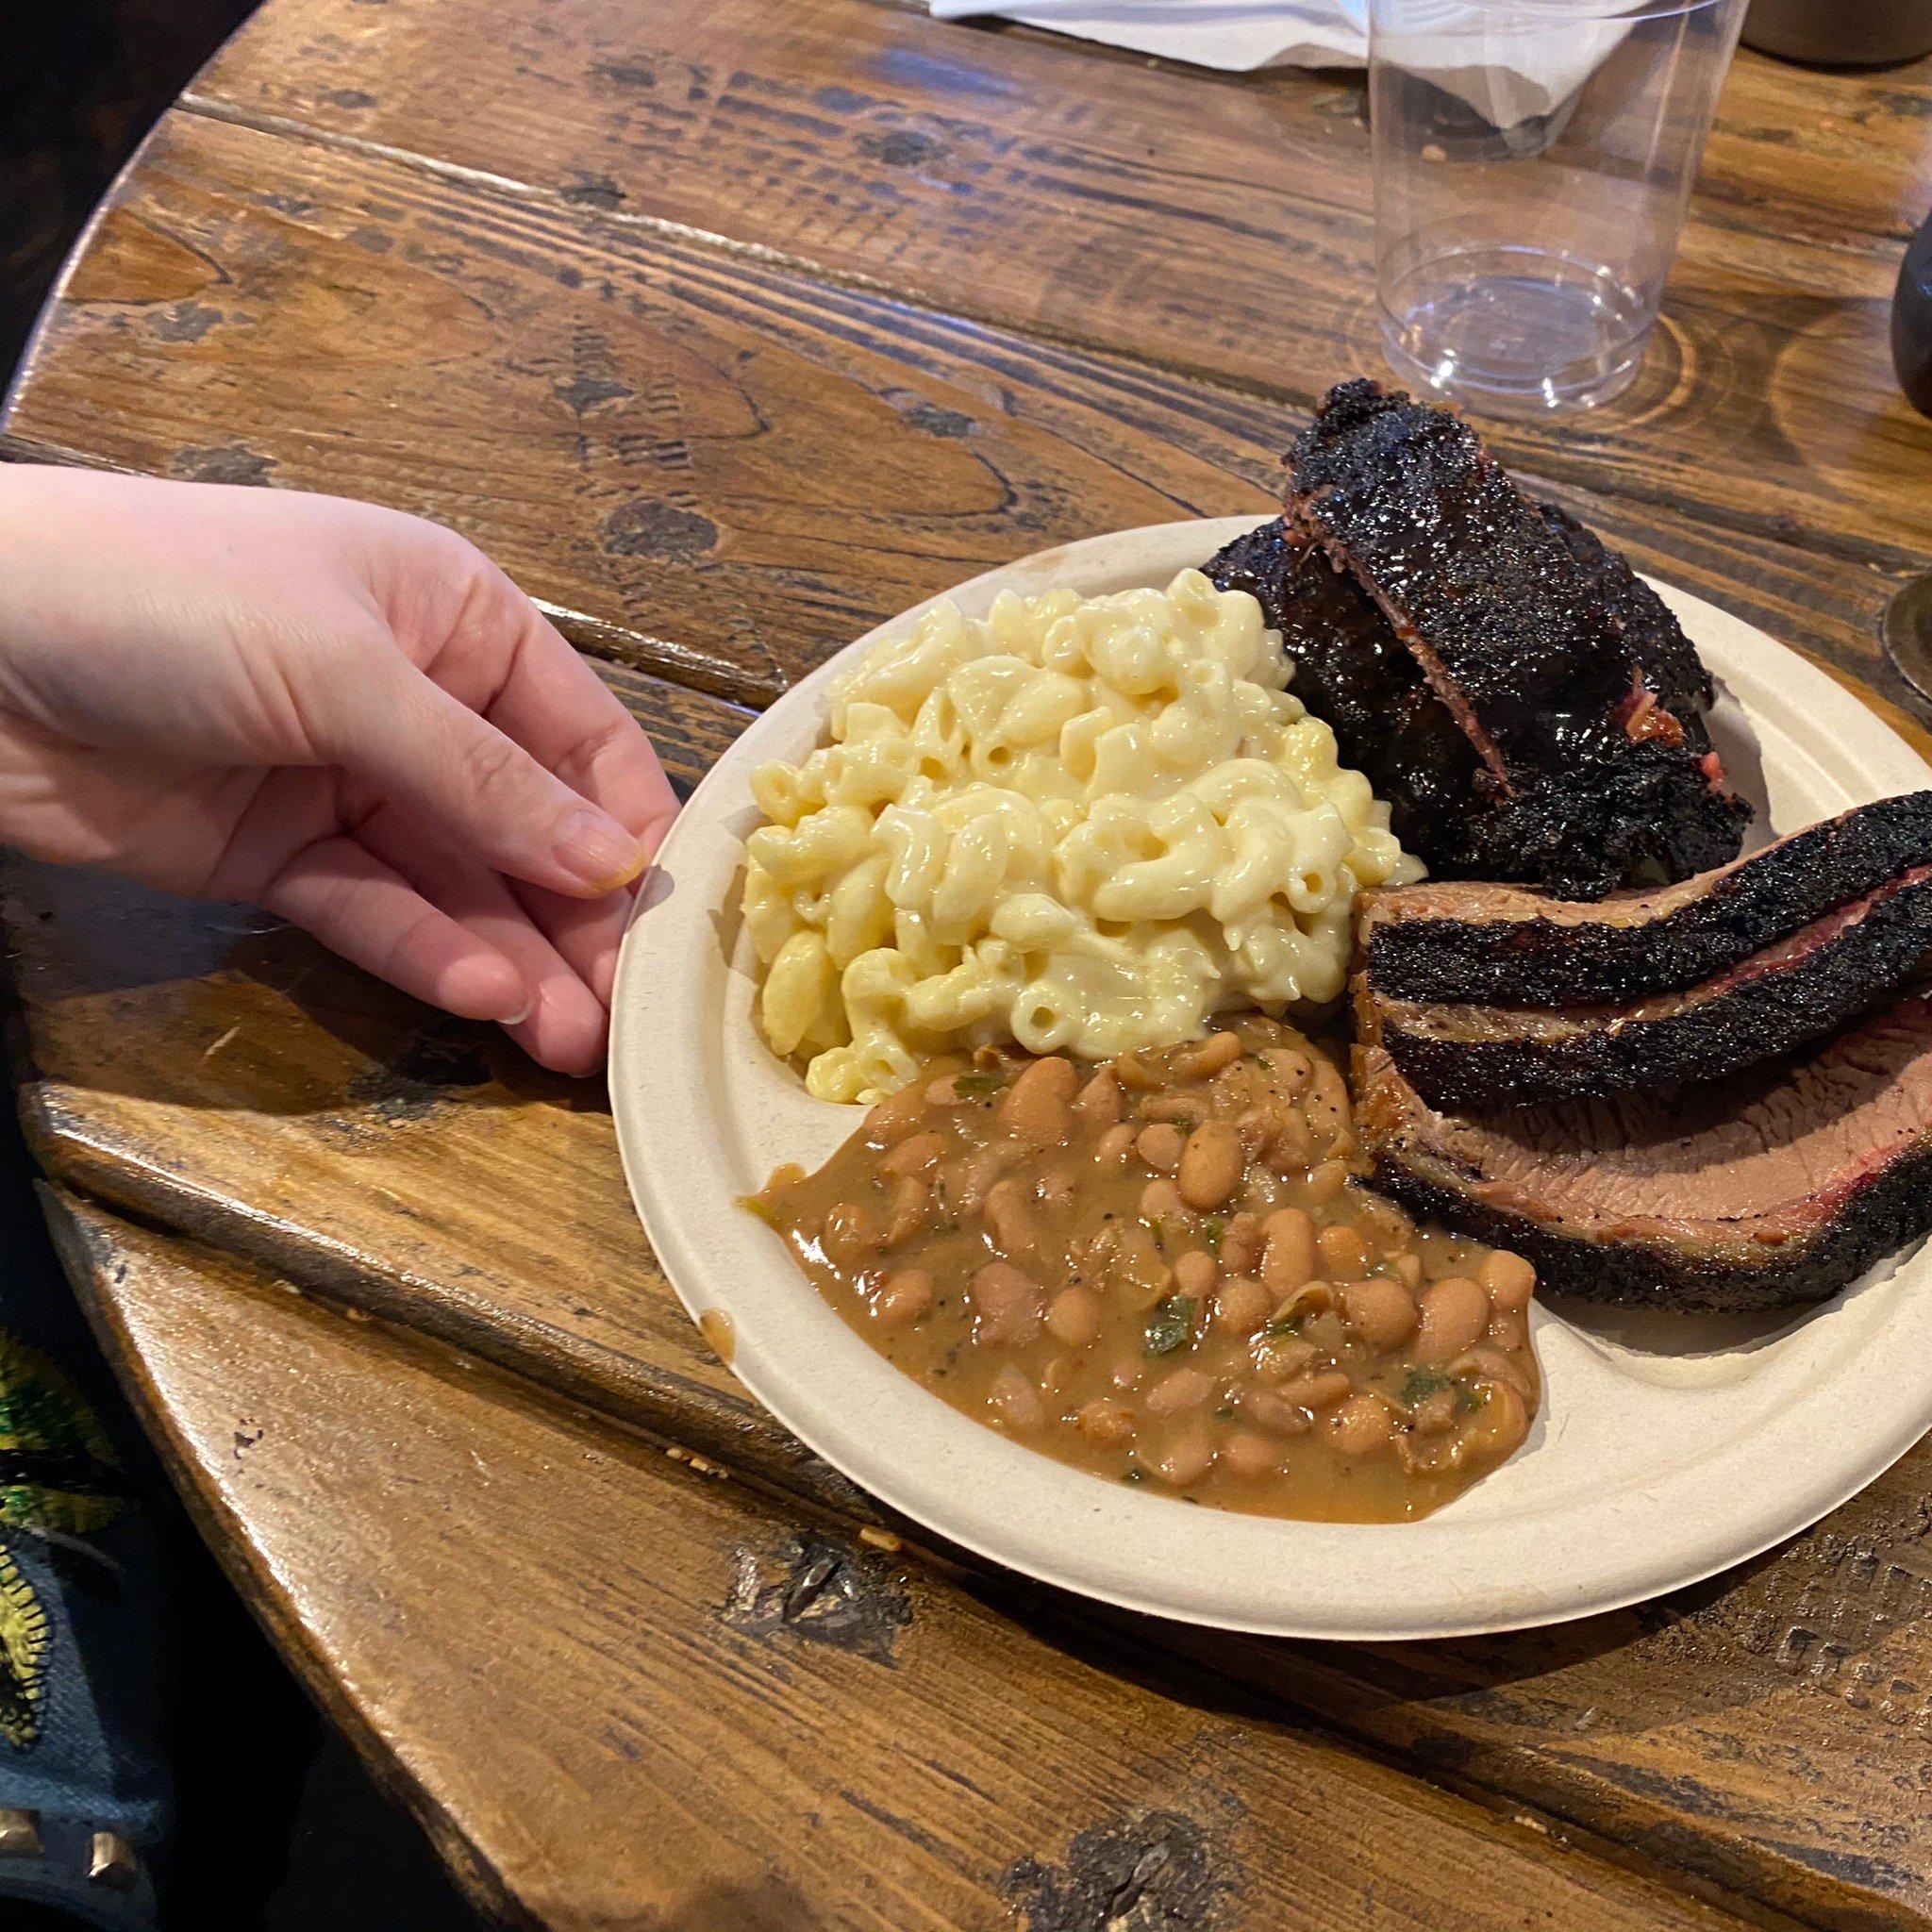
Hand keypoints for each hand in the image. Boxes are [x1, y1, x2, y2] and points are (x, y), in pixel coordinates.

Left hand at [0, 467, 678, 1073]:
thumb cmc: (172, 600)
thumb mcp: (348, 672)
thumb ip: (481, 781)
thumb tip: (614, 865)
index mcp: (457, 620)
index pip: (581, 736)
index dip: (626, 828)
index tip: (667, 922)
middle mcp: (420, 703)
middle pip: (526, 827)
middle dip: (577, 919)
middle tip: (624, 1016)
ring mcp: (347, 783)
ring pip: (457, 884)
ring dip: (514, 957)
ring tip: (568, 1041)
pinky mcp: (278, 857)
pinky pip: (373, 910)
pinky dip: (425, 953)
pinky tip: (481, 997)